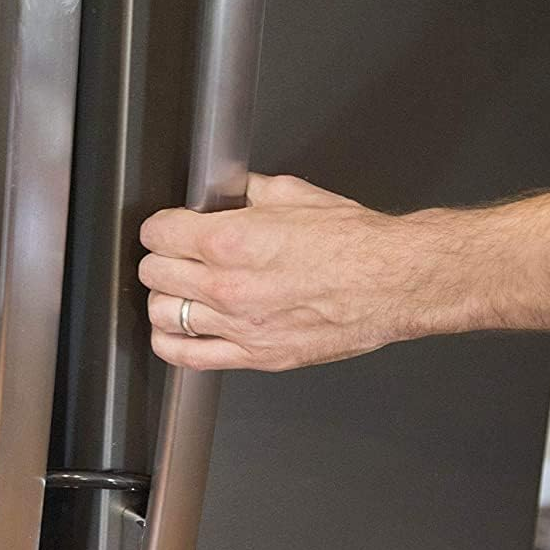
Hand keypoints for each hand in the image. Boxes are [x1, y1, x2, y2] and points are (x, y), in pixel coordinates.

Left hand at [138, 173, 462, 370]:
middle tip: (176, 255)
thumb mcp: (294, 195)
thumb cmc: (355, 242)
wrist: (394, 282)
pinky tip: (177, 330)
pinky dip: (172, 343)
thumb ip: (249, 194)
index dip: (161, 227)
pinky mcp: (255, 356)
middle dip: (162, 259)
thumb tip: (229, 193)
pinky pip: (188, 357)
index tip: (169, 228)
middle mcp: (228, 286)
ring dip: (165, 300)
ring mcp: (239, 326)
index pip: (158, 234)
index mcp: (232, 240)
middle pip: (154, 274)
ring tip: (179, 291)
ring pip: (163, 315)